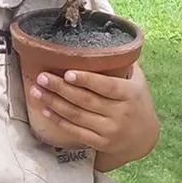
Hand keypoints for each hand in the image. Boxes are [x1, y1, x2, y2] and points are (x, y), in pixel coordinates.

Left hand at [27, 63, 159, 171]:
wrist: (144, 138)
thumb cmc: (137, 102)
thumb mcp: (138, 82)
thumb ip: (125, 63)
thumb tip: (110, 38)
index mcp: (130, 94)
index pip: (107, 86)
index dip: (87, 80)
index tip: (68, 72)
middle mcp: (120, 113)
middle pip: (86, 100)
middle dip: (61, 88)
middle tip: (42, 77)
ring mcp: (109, 130)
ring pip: (77, 115)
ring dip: (54, 103)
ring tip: (37, 91)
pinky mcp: (100, 143)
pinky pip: (75, 132)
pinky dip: (58, 121)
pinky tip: (45, 110)